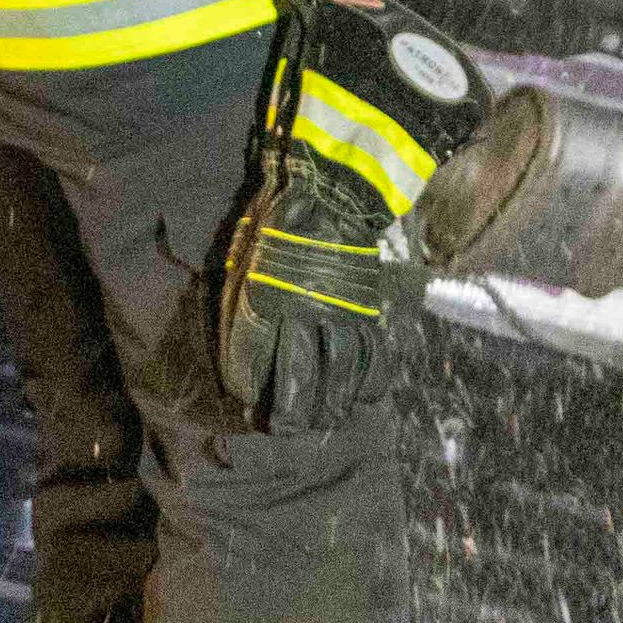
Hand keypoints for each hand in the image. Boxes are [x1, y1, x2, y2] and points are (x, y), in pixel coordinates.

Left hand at [219, 147, 391, 432]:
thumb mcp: (244, 268)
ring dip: (331, 406)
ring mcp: (341, 315)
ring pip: (341, 379)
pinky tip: (360, 393)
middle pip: (300, 385)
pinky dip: (370, 383)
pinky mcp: (370, 312)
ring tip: (326, 416)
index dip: (253, 395)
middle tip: (289, 426)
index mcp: (263, 301)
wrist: (330, 196)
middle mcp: (303, 314)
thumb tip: (245, 362)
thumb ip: (244, 315)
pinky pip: (377, 359)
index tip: (253, 408)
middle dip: (293, 415)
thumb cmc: (277, 232)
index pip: (255, 368)